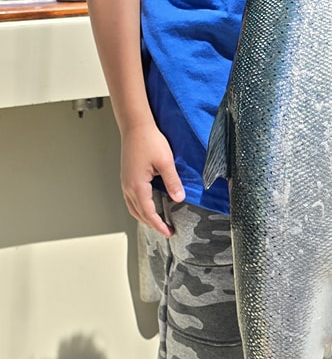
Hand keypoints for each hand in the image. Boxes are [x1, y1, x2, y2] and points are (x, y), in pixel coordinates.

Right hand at [120, 120, 184, 235]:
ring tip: (157, 221)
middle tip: (165, 230)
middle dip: (151, 224)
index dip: (158, 225)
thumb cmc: (149, 140)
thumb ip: (172, 182)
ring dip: (144, 216)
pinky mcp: (127, 176)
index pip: (148, 213)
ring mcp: (126, 181)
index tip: (168, 232)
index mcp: (137, 185)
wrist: (135, 126)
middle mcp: (128, 186)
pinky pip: (131, 198)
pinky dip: (140, 206)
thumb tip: (179, 199)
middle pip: (138, 213)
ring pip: (133, 207)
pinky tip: (148, 204)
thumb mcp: (166, 162)